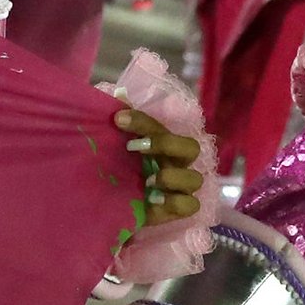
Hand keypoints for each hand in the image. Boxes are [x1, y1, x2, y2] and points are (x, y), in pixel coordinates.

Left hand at [115, 104, 205, 224]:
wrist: (110, 206)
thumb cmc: (116, 171)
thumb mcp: (113, 147)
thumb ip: (120, 123)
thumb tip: (120, 95)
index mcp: (162, 144)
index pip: (160, 126)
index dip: (142, 121)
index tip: (119, 119)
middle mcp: (175, 163)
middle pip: (190, 147)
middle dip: (165, 144)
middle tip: (134, 148)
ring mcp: (180, 187)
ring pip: (195, 178)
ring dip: (172, 176)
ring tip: (147, 181)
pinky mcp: (177, 209)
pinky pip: (191, 205)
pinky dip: (175, 202)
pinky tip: (153, 200)